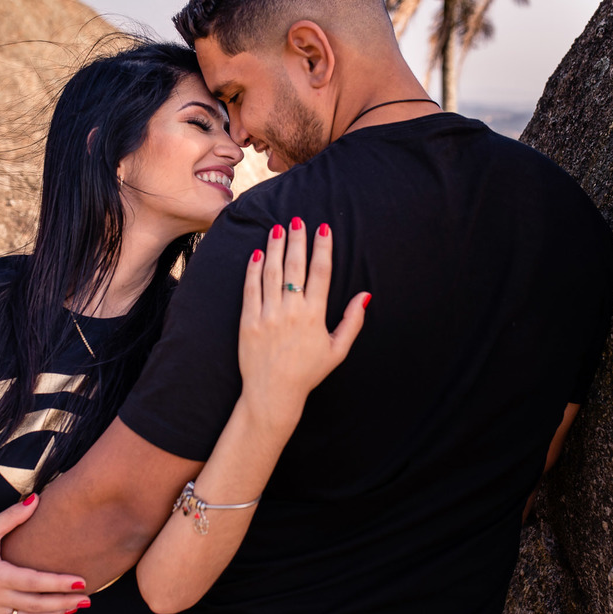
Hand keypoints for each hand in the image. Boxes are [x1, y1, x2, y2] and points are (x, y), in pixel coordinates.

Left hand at [238, 218, 367, 431]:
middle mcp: (292, 311)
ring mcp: (268, 315)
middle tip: (297, 220)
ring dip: (275, 248)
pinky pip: (251, 289)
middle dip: (297, 240)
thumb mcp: (338, 350)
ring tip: (277, 228)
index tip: (323, 229)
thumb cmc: (308, 373)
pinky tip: (257, 254)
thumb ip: (352, 322)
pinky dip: (253, 270)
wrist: (273, 393)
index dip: (322, 249)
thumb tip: (364, 296)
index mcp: (315, 316)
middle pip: (295, 267)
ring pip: (272, 273)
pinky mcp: (248, 321)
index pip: (320, 273)